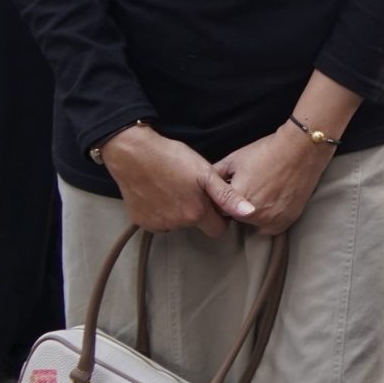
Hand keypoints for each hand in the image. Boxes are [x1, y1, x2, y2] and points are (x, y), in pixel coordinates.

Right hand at [101, 125, 254, 237]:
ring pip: (175, 223)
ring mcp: (156, 224)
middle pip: (195, 225)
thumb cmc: (172, 158)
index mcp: (195, 214)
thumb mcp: (205, 173)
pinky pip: (156, 221)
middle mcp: (176, 224)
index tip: (213, 202)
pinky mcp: (140, 221)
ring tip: (172, 187)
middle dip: (197, 212)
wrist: (133, 152)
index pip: (217, 230)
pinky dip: (159, 211)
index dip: (219, 217)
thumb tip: (250, 212)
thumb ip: (227, 196)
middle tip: (190, 188)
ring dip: (177, 211)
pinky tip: (157, 192)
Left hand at [213, 123, 335, 235]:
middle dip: (237, 206)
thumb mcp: (234, 159)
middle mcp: (252, 213)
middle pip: (236, 217)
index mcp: (235, 198)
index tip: (232, 190)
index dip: (223, 199)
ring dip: (253, 213)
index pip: (219, 209)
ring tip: (263, 193)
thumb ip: (215, 175)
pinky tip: (272, 203)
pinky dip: (269, 219)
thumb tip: (201, 185)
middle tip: (250, 188)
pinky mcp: (286, 221)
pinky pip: (269, 229)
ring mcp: (271, 220)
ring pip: (253, 223)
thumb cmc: (265, 151)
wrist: (300, 150)